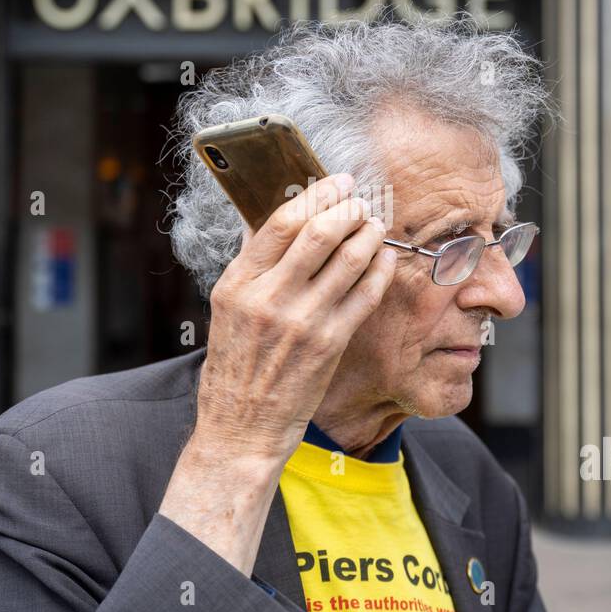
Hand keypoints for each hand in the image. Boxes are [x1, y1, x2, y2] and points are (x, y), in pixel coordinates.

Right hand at [194, 171, 397, 464]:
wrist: (240, 428)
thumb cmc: (234, 370)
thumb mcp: (226, 310)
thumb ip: (251, 267)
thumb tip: (273, 222)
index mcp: (237, 284)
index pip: (280, 221)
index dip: (314, 195)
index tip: (334, 183)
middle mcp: (268, 298)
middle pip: (319, 232)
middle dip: (348, 208)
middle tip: (360, 201)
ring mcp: (302, 321)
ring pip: (348, 258)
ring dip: (369, 234)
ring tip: (375, 225)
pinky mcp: (330, 344)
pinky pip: (365, 293)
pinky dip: (379, 269)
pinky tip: (384, 259)